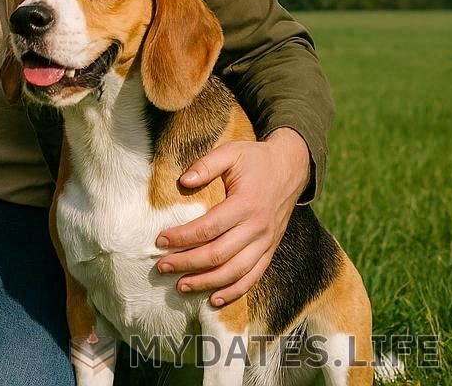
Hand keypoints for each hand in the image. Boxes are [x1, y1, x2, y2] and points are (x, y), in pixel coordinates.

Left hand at [153, 128, 310, 306]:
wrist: (291, 168)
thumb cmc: (255, 159)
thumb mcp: (230, 152)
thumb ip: (206, 165)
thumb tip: (183, 181)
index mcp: (245, 204)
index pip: (208, 228)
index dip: (182, 237)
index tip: (160, 240)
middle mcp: (257, 228)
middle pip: (218, 255)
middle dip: (187, 263)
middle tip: (162, 267)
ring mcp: (266, 243)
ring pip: (235, 272)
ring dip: (207, 283)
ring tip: (181, 285)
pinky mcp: (270, 250)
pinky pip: (253, 278)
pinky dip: (234, 292)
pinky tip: (214, 299)